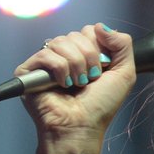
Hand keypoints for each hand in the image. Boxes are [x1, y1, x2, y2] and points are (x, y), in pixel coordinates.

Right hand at [17, 23, 136, 139]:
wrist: (81, 127)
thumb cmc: (100, 106)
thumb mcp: (124, 73)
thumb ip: (122, 44)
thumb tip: (101, 26)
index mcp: (83, 55)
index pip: (89, 31)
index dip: (99, 48)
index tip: (102, 70)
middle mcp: (64, 56)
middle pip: (76, 34)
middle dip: (89, 58)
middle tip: (90, 80)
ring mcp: (45, 63)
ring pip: (61, 42)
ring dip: (76, 66)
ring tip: (77, 85)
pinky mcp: (28, 70)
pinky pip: (47, 55)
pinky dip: (60, 70)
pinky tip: (62, 85)